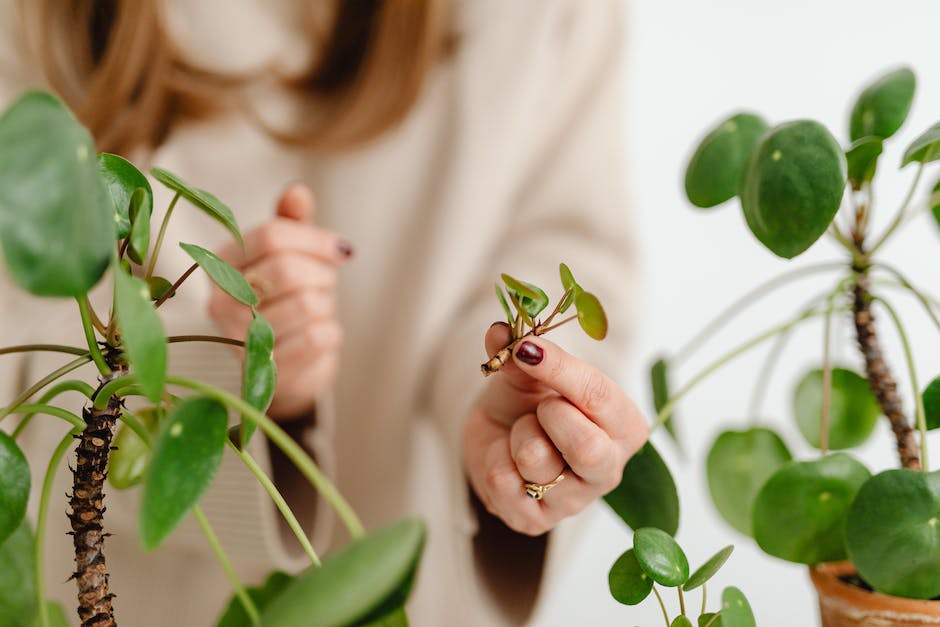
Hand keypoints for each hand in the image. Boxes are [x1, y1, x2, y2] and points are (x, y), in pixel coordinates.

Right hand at [209, 183, 351, 418]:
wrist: (285, 366)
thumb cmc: (286, 300)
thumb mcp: (289, 257)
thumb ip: (292, 224)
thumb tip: (297, 191)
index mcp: (221, 264)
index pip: (271, 236)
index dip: (315, 239)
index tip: (341, 250)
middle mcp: (220, 303)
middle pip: (287, 270)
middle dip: (321, 275)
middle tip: (325, 284)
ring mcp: (239, 341)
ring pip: (306, 305)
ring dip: (326, 305)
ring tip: (316, 310)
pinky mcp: (267, 372)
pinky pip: (317, 338)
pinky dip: (330, 333)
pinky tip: (318, 336)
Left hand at [463, 323, 647, 535]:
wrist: (497, 437)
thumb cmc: (528, 401)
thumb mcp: (528, 371)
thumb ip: (520, 353)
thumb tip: (500, 331)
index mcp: (625, 426)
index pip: (601, 397)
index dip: (560, 369)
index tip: (526, 348)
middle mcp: (609, 469)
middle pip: (587, 448)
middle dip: (550, 416)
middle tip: (539, 405)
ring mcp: (573, 501)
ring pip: (537, 460)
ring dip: (517, 435)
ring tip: (522, 433)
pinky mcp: (536, 522)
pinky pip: (505, 483)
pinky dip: (495, 459)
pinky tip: (507, 459)